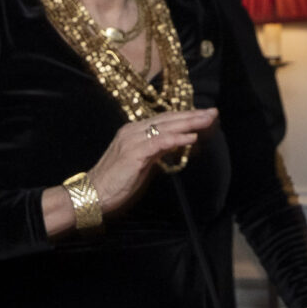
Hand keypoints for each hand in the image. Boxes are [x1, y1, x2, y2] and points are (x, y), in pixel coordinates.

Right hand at [88, 109, 219, 215]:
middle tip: (213, 112)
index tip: (205, 115)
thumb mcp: (142, 163)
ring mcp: (133, 140)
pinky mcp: (134, 153)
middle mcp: (133, 130)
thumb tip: (177, 145)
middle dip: (193, 115)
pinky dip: (177, 138)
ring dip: (189, 122)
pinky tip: (192, 137)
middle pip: (168, 118)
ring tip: (208, 120)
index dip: (186, 116)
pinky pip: (160, 142)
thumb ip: (157, 151)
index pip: (165, 119)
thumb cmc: (117, 182)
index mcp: (134, 131)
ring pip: (166, 126)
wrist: (93, 194)